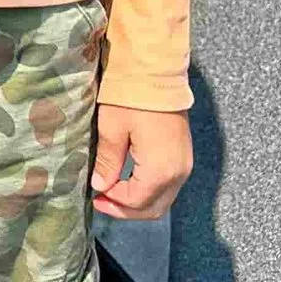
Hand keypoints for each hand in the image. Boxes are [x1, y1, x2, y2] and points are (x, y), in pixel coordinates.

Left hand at [90, 104, 191, 219]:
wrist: (158, 71)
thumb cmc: (132, 97)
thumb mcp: (112, 128)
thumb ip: (108, 162)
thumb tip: (101, 186)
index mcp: (160, 170)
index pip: (136, 201)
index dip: (114, 203)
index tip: (95, 196)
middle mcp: (179, 173)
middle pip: (154, 208)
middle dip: (126, 210)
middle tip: (102, 202)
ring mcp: (185, 165)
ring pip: (163, 199)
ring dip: (139, 203)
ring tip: (113, 194)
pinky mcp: (185, 156)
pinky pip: (169, 186)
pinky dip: (150, 191)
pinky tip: (130, 182)